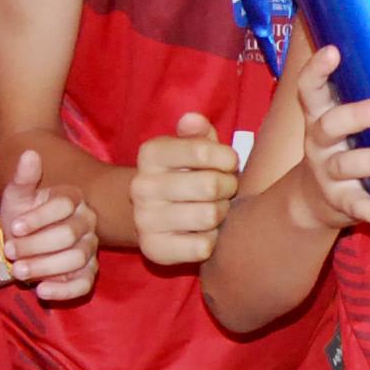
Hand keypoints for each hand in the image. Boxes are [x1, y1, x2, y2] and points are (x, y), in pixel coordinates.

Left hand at [0, 149, 97, 303]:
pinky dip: (63, 290)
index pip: (64, 204)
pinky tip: (41, 291)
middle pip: (68, 234)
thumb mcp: (16, 196)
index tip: (14, 227)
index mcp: (73, 198)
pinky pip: (84, 284)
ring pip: (75, 258)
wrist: (18, 245)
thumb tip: (29, 154)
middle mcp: (88, 221)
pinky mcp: (87, 272)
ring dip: (44, 267)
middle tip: (10, 250)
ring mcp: (90, 248)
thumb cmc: (19, 218)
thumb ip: (23, 178)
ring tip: (19, 270)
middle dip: (36, 244)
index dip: (38, 218)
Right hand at [130, 113, 247, 265]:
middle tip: (226, 189)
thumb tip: (193, 120)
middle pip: (211, 186)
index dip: (227, 158)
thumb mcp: (191, 147)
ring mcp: (144, 220)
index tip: (228, 163)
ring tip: (215, 208)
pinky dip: (212, 240)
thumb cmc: (185, 173)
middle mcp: (141, 186)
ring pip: (209, 216)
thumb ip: (197, 132)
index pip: (203, 151)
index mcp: (150, 154)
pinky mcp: (154, 250)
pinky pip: (203, 246)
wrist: (154, 213)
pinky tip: (203, 232)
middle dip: (228, 187)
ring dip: (221, 213)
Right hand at [282, 43, 369, 236]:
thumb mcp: (338, 120)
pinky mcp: (341, 203)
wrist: (312, 200)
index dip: (317, 70)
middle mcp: (318, 143)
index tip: (332, 51)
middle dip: (357, 115)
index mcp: (318, 117)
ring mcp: (327, 174)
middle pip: (330, 125)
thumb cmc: (340, 146)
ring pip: (347, 164)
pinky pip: (360, 207)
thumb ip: (357, 94)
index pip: (309, 89)